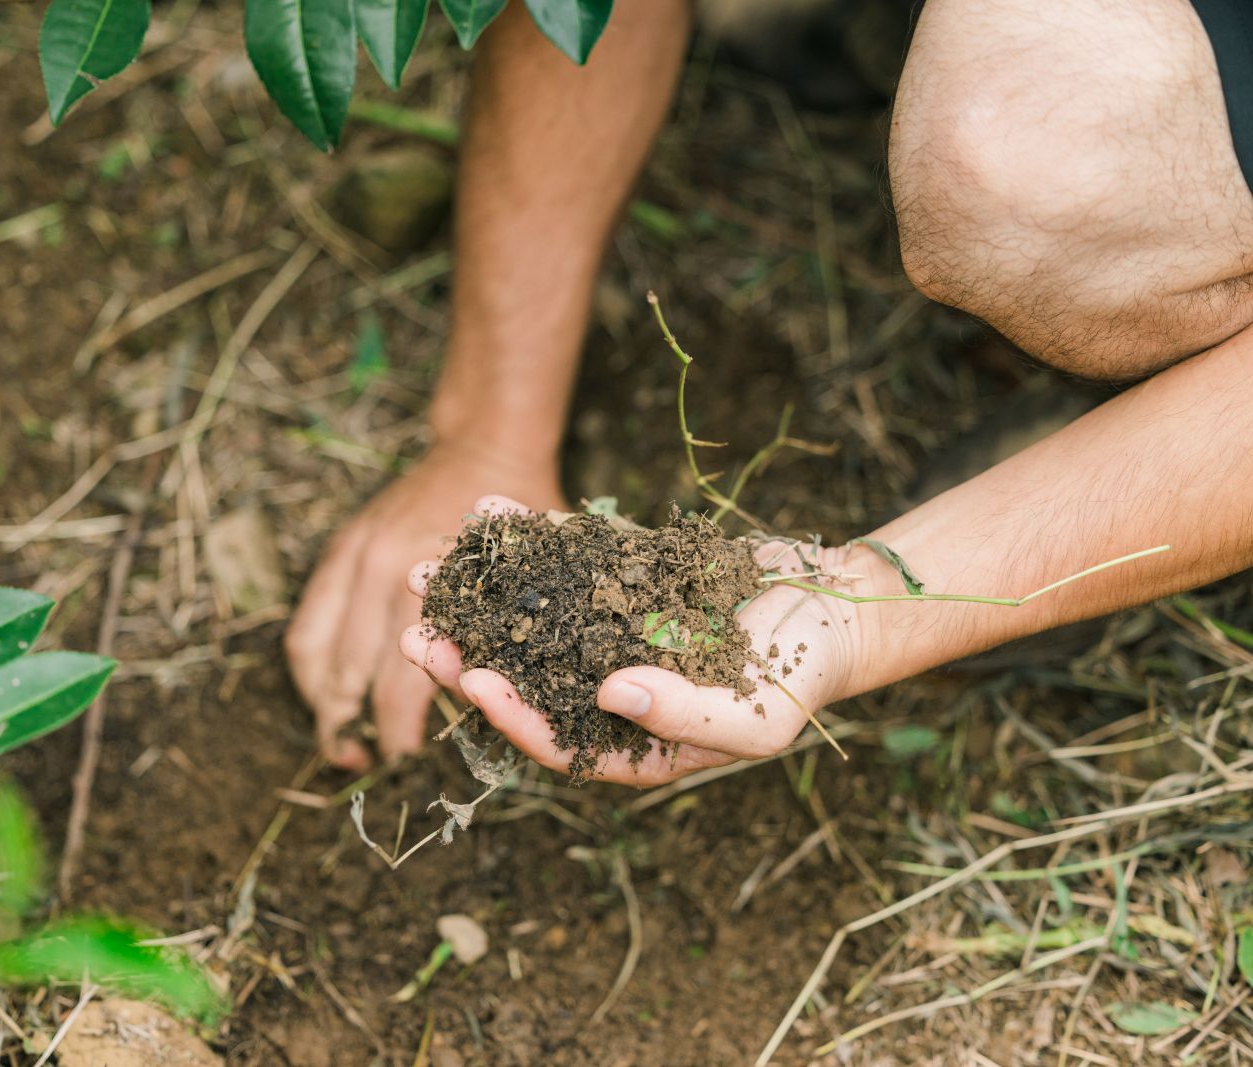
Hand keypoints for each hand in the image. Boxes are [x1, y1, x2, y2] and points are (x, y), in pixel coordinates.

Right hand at [286, 449, 564, 769]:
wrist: (484, 445)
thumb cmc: (527, 519)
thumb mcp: (543, 572)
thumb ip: (532, 625)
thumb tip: (540, 700)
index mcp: (436, 585)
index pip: (401, 682)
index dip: (398, 732)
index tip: (404, 764)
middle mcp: (386, 572)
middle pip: (351, 674)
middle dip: (352, 730)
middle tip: (360, 767)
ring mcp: (356, 559)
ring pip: (316, 652)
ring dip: (320, 703)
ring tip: (338, 743)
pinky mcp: (340, 550)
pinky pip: (308, 620)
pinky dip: (309, 664)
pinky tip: (322, 694)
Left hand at [400, 497, 858, 785]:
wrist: (836, 598)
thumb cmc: (805, 669)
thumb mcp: (757, 714)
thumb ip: (686, 715)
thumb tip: (610, 694)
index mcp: (633, 741)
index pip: (554, 740)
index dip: (507, 715)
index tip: (470, 680)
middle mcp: (608, 690)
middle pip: (523, 680)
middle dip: (467, 656)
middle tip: (415, 630)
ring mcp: (610, 630)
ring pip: (529, 617)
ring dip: (478, 595)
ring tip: (426, 567)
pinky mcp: (620, 577)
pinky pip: (563, 559)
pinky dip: (527, 536)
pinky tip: (486, 510)